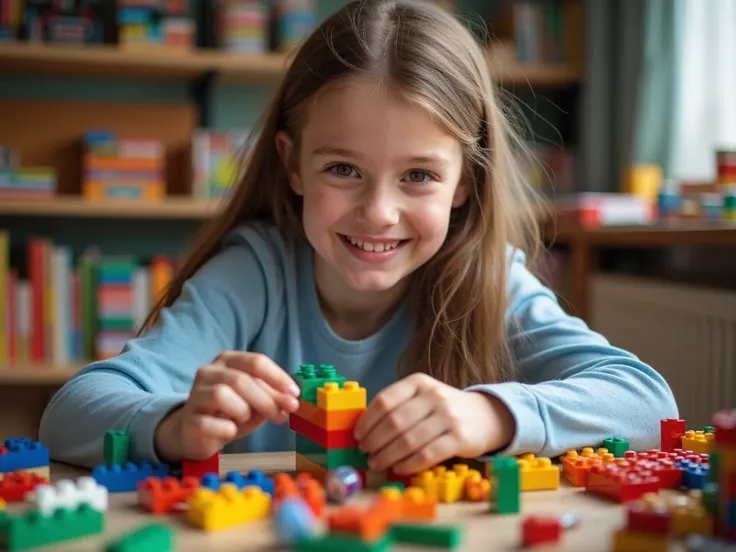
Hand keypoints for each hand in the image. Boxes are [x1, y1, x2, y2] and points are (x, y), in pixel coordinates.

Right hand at [155, 351, 300, 461]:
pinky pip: (208, 422)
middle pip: (241, 379)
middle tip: (281, 415)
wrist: (196, 433)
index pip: (256, 362)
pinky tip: (231, 431)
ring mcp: (195, 394)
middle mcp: (209, 372)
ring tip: (244, 420)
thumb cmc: (231, 413)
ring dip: (242, 411)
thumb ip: (272, 398)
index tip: (294, 394)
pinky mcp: (187, 419)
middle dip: (266, 399)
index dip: (277, 378)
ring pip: (222, 394)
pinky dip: (225, 428)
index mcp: (228, 360)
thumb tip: (291, 401)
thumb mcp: (256, 402)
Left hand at [353, 373, 514, 473]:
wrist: (485, 416)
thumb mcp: (422, 397)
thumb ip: (398, 407)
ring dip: (387, 456)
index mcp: (419, 382)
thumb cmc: (443, 409)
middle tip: (365, 452)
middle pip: (394, 422)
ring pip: (408, 440)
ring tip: (377, 463)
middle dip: (374, 441)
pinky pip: (427, 455)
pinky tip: (399, 468)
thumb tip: (364, 430)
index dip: (367, 421)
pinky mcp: (460, 438)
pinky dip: (408, 464)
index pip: (385, 401)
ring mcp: (448, 417)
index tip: (358, 435)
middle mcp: (434, 396)